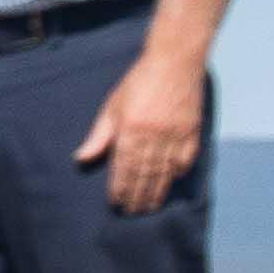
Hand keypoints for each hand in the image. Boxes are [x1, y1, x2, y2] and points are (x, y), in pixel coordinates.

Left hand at [75, 44, 208, 216]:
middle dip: (137, 195)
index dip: (120, 188)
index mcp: (132, 129)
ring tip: (149, 206)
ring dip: (156, 191)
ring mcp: (176, 133)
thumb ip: (99, 136)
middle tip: (132, 211)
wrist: (175, 60)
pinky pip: (185, 159)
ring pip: (165, 170)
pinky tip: (170, 182)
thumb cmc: (139, 81)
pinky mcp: (192, 130)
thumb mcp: (113, 106)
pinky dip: (178, 172)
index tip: (116, 203)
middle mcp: (155, 135)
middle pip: (145, 174)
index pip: (124, 167)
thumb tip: (81, 159)